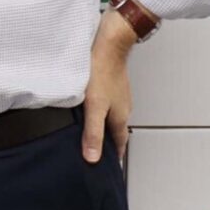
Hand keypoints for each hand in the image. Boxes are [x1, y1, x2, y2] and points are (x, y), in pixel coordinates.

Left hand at [83, 10, 139, 163]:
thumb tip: (93, 158)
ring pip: (111, 116)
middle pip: (115, 131)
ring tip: (91, 133)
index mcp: (120, 117)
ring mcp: (117, 94)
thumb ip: (93, 133)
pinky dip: (99, 111)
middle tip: (97, 153)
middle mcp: (122, 107)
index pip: (119, 143)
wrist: (110, 42)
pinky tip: (88, 108)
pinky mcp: (111, 83)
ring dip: (103, 126)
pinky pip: (107, 103)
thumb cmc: (102, 71)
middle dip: (108, 143)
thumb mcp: (94, 106)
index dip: (114, 156)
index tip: (110, 167)